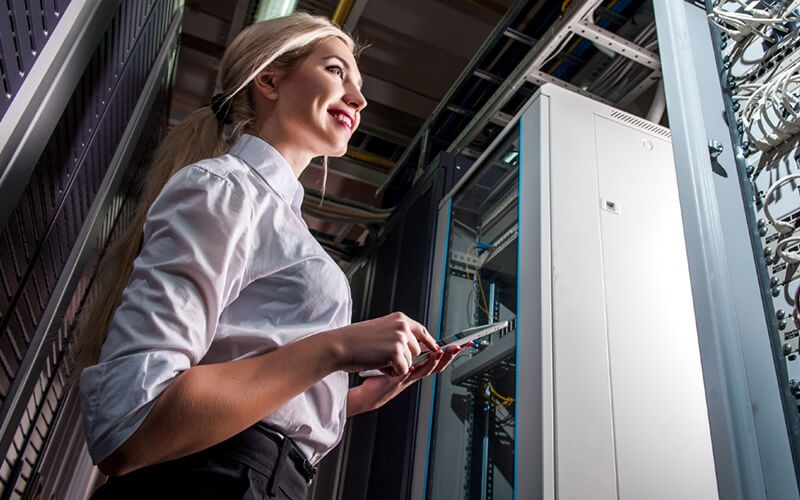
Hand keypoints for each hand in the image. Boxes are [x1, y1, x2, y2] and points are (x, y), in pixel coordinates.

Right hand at [325, 312, 439, 376]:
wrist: (340, 346)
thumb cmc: (355, 341)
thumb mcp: (381, 330)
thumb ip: (399, 334)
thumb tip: (415, 345)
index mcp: (399, 319)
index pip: (422, 331)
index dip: (429, 343)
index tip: (436, 350)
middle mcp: (402, 326)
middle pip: (417, 350)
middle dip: (403, 357)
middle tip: (382, 355)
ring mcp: (401, 339)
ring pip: (410, 362)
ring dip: (396, 365)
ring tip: (378, 357)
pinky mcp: (397, 352)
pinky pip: (403, 370)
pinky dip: (391, 371)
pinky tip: (378, 363)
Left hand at [346, 344, 463, 415]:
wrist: (369, 392)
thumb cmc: (382, 375)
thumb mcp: (400, 360)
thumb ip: (410, 351)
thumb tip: (419, 337)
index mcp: (418, 366)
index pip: (439, 357)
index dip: (451, 351)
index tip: (463, 343)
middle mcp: (415, 374)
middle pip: (437, 365)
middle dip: (449, 356)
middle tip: (458, 347)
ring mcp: (406, 379)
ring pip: (424, 371)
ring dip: (433, 362)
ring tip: (439, 352)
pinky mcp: (394, 382)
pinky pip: (403, 376)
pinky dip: (409, 371)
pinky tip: (413, 365)